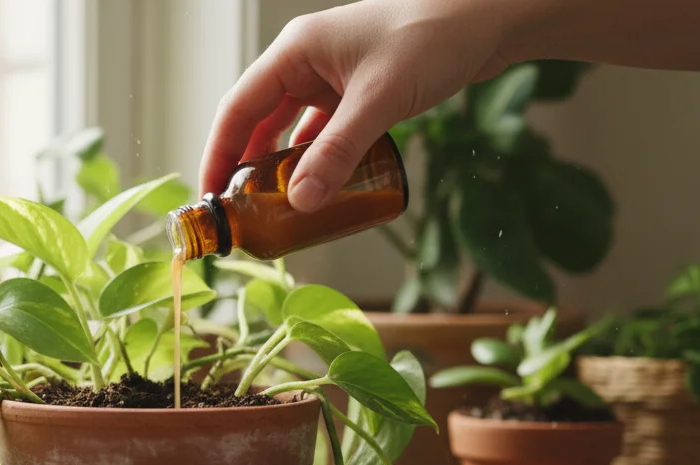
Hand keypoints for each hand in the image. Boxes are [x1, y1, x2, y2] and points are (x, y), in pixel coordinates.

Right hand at [200, 0, 512, 211]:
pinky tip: (323, 185)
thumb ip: (337, 152)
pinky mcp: (359, 89)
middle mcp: (307, 62)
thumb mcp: (378, 101)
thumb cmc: (431, 39)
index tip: (212, 195)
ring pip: (294, 128)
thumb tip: (301, 201)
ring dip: (286, 166)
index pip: (238, 108)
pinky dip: (320, 158)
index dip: (219, 154)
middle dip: (250, 166)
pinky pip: (326, 131)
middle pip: (260, 120)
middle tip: (243, 211)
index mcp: (295, 52)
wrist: (487, 19)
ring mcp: (333, 75)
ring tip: (278, 207)